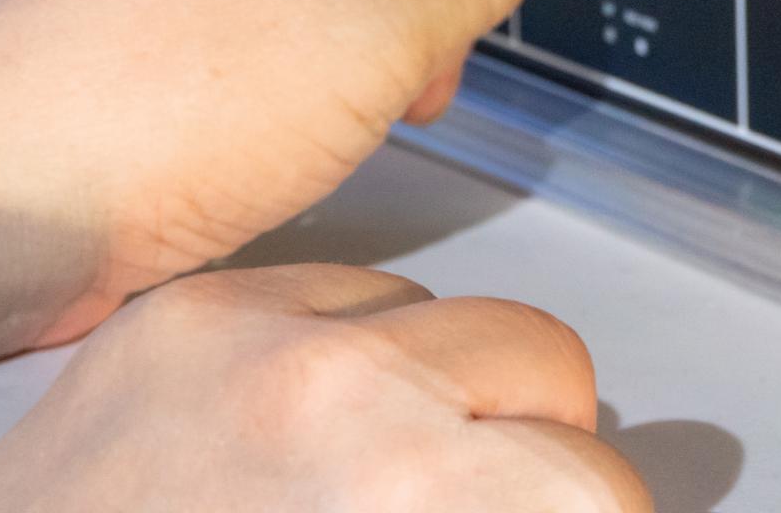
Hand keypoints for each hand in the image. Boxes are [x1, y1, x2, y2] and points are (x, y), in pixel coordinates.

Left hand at [0, 264, 650, 511]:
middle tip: (500, 492)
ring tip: (391, 465)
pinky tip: (312, 425)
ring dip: (449, 380)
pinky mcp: (181, 319)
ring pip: (454, 307)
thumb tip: (553, 493)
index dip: (599, 509)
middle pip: (549, 358)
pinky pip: (344, 290)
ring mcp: (248, 341)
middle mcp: (332, 395)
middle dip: (540, 442)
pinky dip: (354, 348)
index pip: (596, 476)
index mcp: (404, 491)